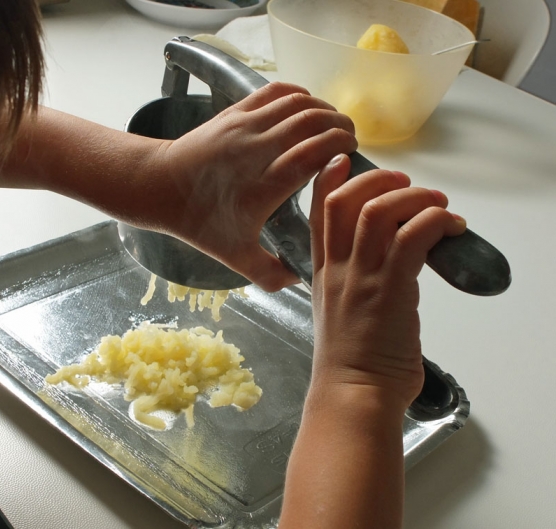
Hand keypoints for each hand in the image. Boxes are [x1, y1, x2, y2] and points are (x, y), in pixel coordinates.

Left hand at [156, 82, 356, 291]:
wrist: (160, 186)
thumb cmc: (199, 221)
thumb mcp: (234, 256)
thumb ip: (269, 273)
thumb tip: (303, 279)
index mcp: (260, 187)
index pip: (310, 155)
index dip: (338, 148)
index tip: (352, 154)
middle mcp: (254, 151)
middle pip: (310, 122)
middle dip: (339, 126)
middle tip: (349, 139)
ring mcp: (243, 126)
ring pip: (296, 103)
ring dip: (323, 109)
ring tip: (333, 125)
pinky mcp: (233, 111)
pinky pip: (274, 91)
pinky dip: (298, 94)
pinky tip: (306, 108)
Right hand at [308, 154, 466, 408]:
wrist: (353, 393)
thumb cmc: (349, 362)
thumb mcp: (338, 313)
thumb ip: (353, 283)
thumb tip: (387, 264)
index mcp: (322, 272)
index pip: (317, 213)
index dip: (329, 179)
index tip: (344, 160)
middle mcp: (337, 268)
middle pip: (345, 200)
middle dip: (377, 178)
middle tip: (405, 183)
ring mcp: (361, 277)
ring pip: (380, 211)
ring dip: (412, 196)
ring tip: (436, 202)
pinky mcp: (391, 289)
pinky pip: (414, 236)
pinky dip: (436, 220)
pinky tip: (452, 227)